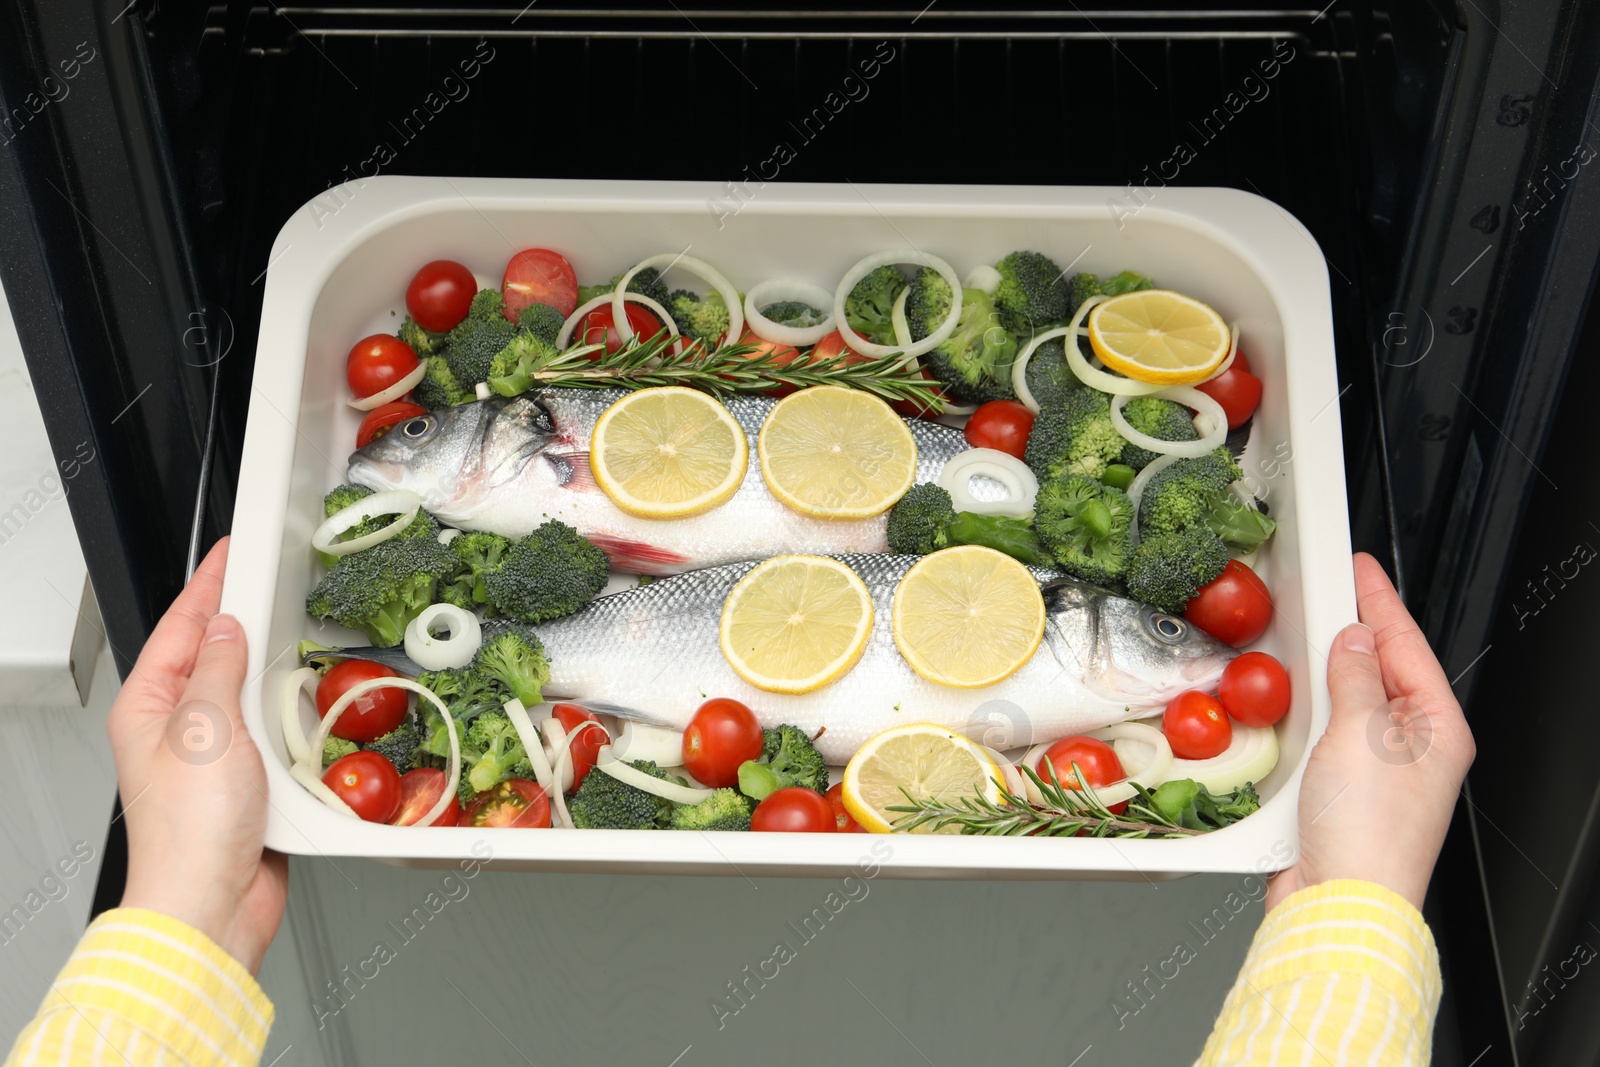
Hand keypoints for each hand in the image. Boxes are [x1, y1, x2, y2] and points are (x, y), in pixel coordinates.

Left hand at [109, 537, 287, 973]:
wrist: (212, 905)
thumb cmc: (190, 830)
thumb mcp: (205, 728)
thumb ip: (217, 670)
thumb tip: (227, 628)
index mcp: (150, 707)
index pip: (181, 627)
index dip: (210, 584)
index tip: (233, 551)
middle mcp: (178, 729)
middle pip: (217, 657)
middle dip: (247, 624)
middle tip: (276, 587)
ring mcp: (214, 757)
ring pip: (252, 696)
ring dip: (279, 680)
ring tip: (298, 647)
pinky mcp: (249, 784)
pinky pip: (277, 737)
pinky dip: (297, 724)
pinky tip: (314, 713)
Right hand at [1265, 552, 1475, 911]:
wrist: (1339, 900)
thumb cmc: (1368, 831)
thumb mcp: (1362, 733)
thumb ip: (1354, 677)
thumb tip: (1350, 639)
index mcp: (1438, 729)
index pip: (1407, 646)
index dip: (1380, 602)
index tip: (1360, 568)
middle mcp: (1413, 748)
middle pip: (1379, 671)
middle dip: (1351, 634)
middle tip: (1324, 593)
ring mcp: (1377, 771)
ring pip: (1347, 702)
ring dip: (1322, 676)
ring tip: (1300, 642)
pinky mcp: (1340, 790)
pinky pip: (1323, 734)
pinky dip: (1303, 714)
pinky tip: (1285, 701)